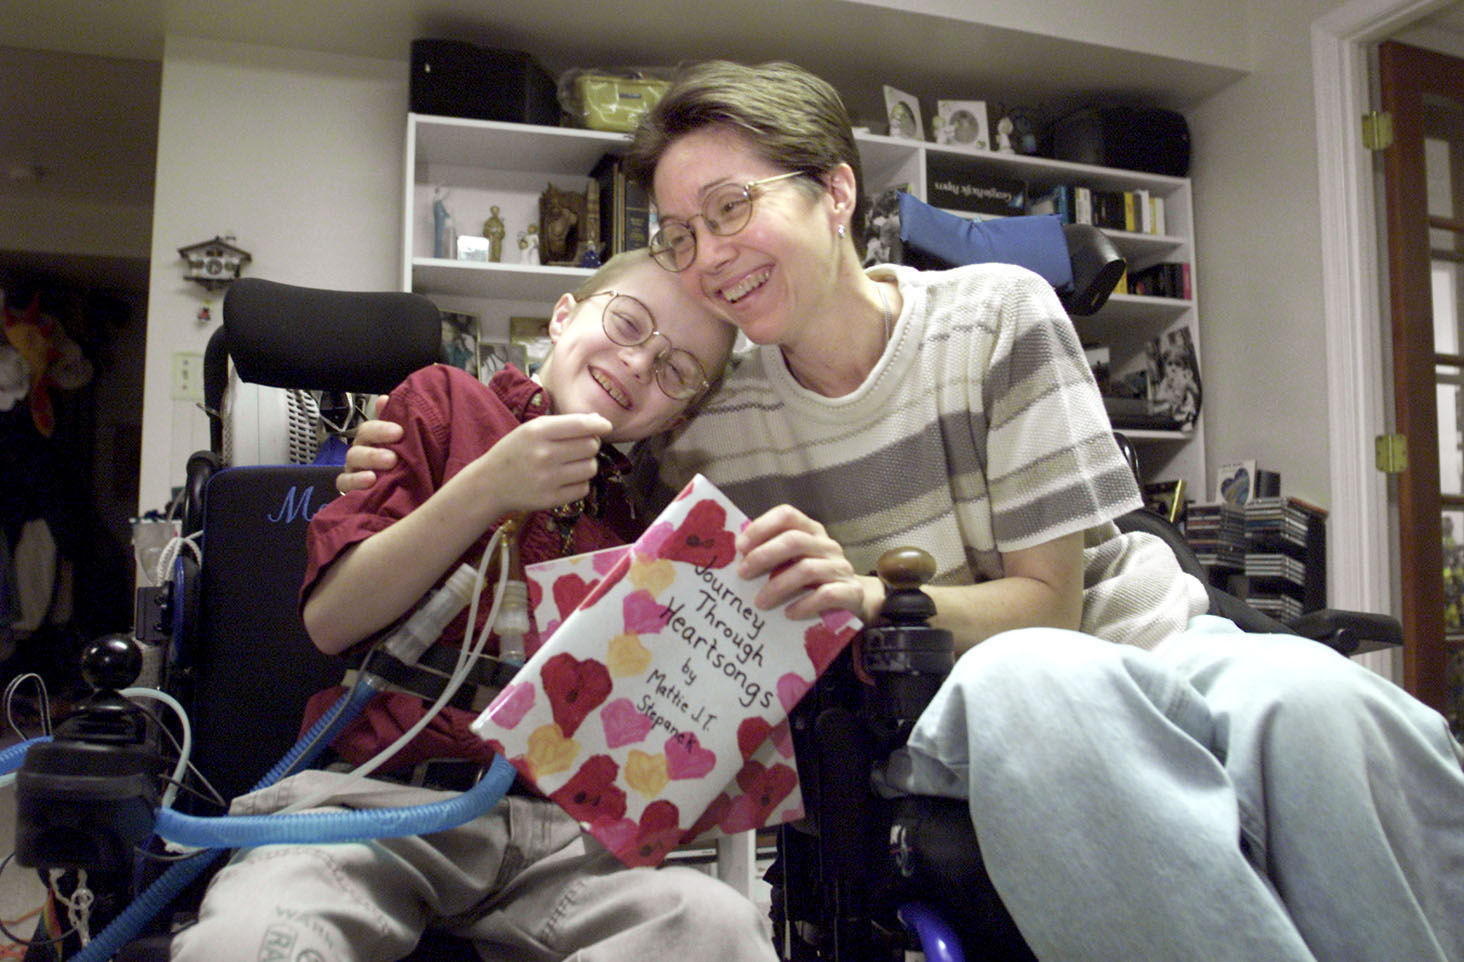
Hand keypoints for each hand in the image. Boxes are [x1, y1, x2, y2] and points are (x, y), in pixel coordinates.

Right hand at [338, 396, 398, 493]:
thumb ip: (394, 420)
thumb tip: (384, 399)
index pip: (370, 428)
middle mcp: (362, 451)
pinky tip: (369, 481)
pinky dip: (354, 481)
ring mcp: (353, 469)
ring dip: (369, 461)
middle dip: (376, 445)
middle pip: (361, 441)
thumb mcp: (400, 443)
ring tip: (387, 465)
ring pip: (352, 459)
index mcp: (373, 439)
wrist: (396, 494)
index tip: (399, 432)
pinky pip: (344, 482)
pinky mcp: (349, 489)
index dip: (381, 428)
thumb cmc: (397, 466)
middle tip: (394, 456)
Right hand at [473, 413, 611, 514]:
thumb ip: (564, 423)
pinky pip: (584, 488)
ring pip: (591, 468)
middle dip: (590, 445)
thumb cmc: (515, 452)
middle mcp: (544, 455)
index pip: (581, 425)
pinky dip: (580, 483)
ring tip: (572, 464)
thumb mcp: (532, 429)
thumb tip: (599, 421)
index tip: (606, 427)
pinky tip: (566, 480)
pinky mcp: (551, 499)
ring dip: (587, 465)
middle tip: (578, 448)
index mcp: (538, 432)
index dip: (599, 425)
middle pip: (591, 446)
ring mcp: (547, 479)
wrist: (490, 484)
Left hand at [734, 504, 878, 620]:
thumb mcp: (792, 562)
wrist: (851, 600)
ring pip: (807, 569)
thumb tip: (736, 556)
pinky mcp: (852, 592)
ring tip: (760, 602)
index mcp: (811, 531)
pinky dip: (804, 605)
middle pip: (794, 540)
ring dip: (777, 587)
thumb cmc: (812, 580)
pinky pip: (826, 595)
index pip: (787, 515)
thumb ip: (771, 554)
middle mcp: (828, 545)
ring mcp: (841, 567)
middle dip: (763, 556)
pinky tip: (789, 614)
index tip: (740, 547)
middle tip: (743, 574)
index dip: (761, 527)